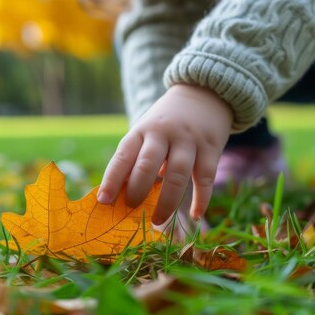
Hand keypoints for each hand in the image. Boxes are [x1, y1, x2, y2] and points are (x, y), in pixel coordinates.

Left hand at [97, 84, 233, 223]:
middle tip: (132, 210)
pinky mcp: (211, 147)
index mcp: (142, 130)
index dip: (112, 179)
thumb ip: (135, 160)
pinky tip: (194, 215)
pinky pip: (206, 177)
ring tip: (157, 220)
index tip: (103, 201)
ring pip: (177, 174)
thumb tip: (120, 197)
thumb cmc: (166, 123)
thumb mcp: (146, 133)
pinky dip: (201, 199)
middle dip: (137, 190)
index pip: (123, 155)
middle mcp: (164, 133)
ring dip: (167, 201)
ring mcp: (189, 140)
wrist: (204, 93)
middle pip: (148, 164)